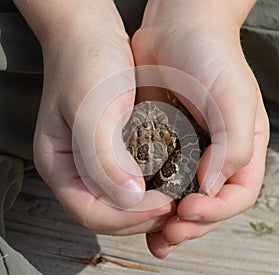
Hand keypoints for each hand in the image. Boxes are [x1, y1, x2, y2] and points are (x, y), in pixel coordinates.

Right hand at [14, 0, 174, 234]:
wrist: (91, 35)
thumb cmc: (85, 64)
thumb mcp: (91, 111)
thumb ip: (103, 160)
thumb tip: (128, 199)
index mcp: (60, 165)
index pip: (90, 212)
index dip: (127, 217)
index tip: (161, 204)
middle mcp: (76, 168)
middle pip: (107, 212)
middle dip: (140, 216)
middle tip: (173, 205)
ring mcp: (95, 160)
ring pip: (121, 201)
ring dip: (148, 206)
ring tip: (175, 197)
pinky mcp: (113, 149)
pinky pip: (131, 180)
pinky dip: (150, 188)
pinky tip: (169, 180)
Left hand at [132, 0, 268, 256]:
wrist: (176, 29)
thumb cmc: (211, 57)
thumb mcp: (234, 98)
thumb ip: (233, 145)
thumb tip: (214, 186)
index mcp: (240, 147)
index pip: (237, 194)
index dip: (216, 210)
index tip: (189, 209)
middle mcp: (214, 154)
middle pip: (208, 203)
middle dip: (190, 223)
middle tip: (168, 233)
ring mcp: (186, 150)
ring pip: (181, 197)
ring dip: (168, 220)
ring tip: (154, 237)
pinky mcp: (161, 142)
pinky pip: (157, 178)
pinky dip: (149, 197)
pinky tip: (138, 209)